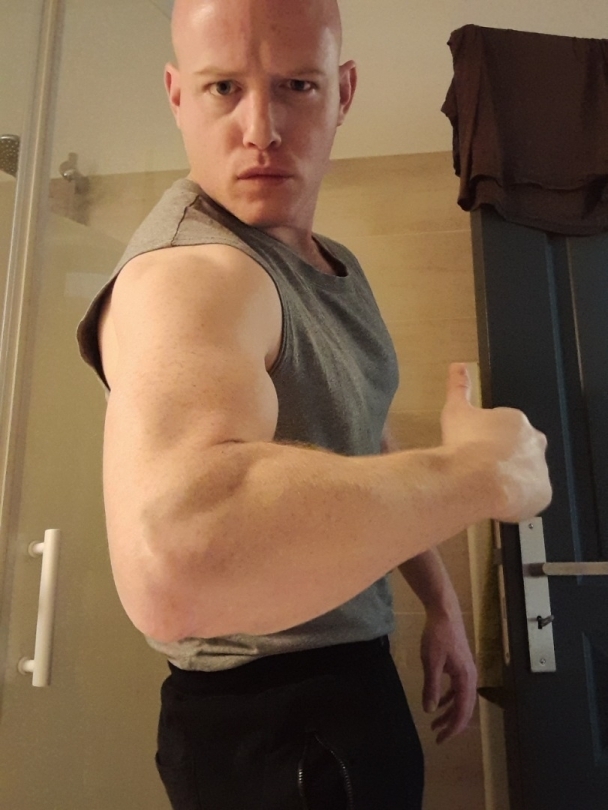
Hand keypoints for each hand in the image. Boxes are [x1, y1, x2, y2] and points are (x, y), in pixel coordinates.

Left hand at [420, 607, 477, 743]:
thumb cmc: (437, 636)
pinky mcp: (460, 665)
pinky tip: (438, 703)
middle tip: (437, 736)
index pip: (462, 712)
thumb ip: (431, 687)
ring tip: (435, 723)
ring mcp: (467, 671)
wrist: (444, 612)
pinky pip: (457, 689)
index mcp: (466, 679)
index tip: (441, 739)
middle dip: (452, 724)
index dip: (452, 728)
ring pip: (461, 700)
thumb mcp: (431, 662)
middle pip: (464, 709)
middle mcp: (470, 677)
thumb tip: (430, 710)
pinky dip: (449, 699)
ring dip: (449, 712)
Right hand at [441, 363, 551, 522]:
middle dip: (505, 459)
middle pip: (522, 450)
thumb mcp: (455, 412)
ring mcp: (540, 468)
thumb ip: (458, 387)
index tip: (476, 449)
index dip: (490, 441)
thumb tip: (457, 366)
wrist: (475, 479)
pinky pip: (531, 497)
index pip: (507, 429)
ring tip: (487, 489)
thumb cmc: (464, 445)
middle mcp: (534, 442)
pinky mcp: (541, 493)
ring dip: (512, 480)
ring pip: (527, 474)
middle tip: (482, 469)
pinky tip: (497, 502)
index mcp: (515, 421)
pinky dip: (518, 500)